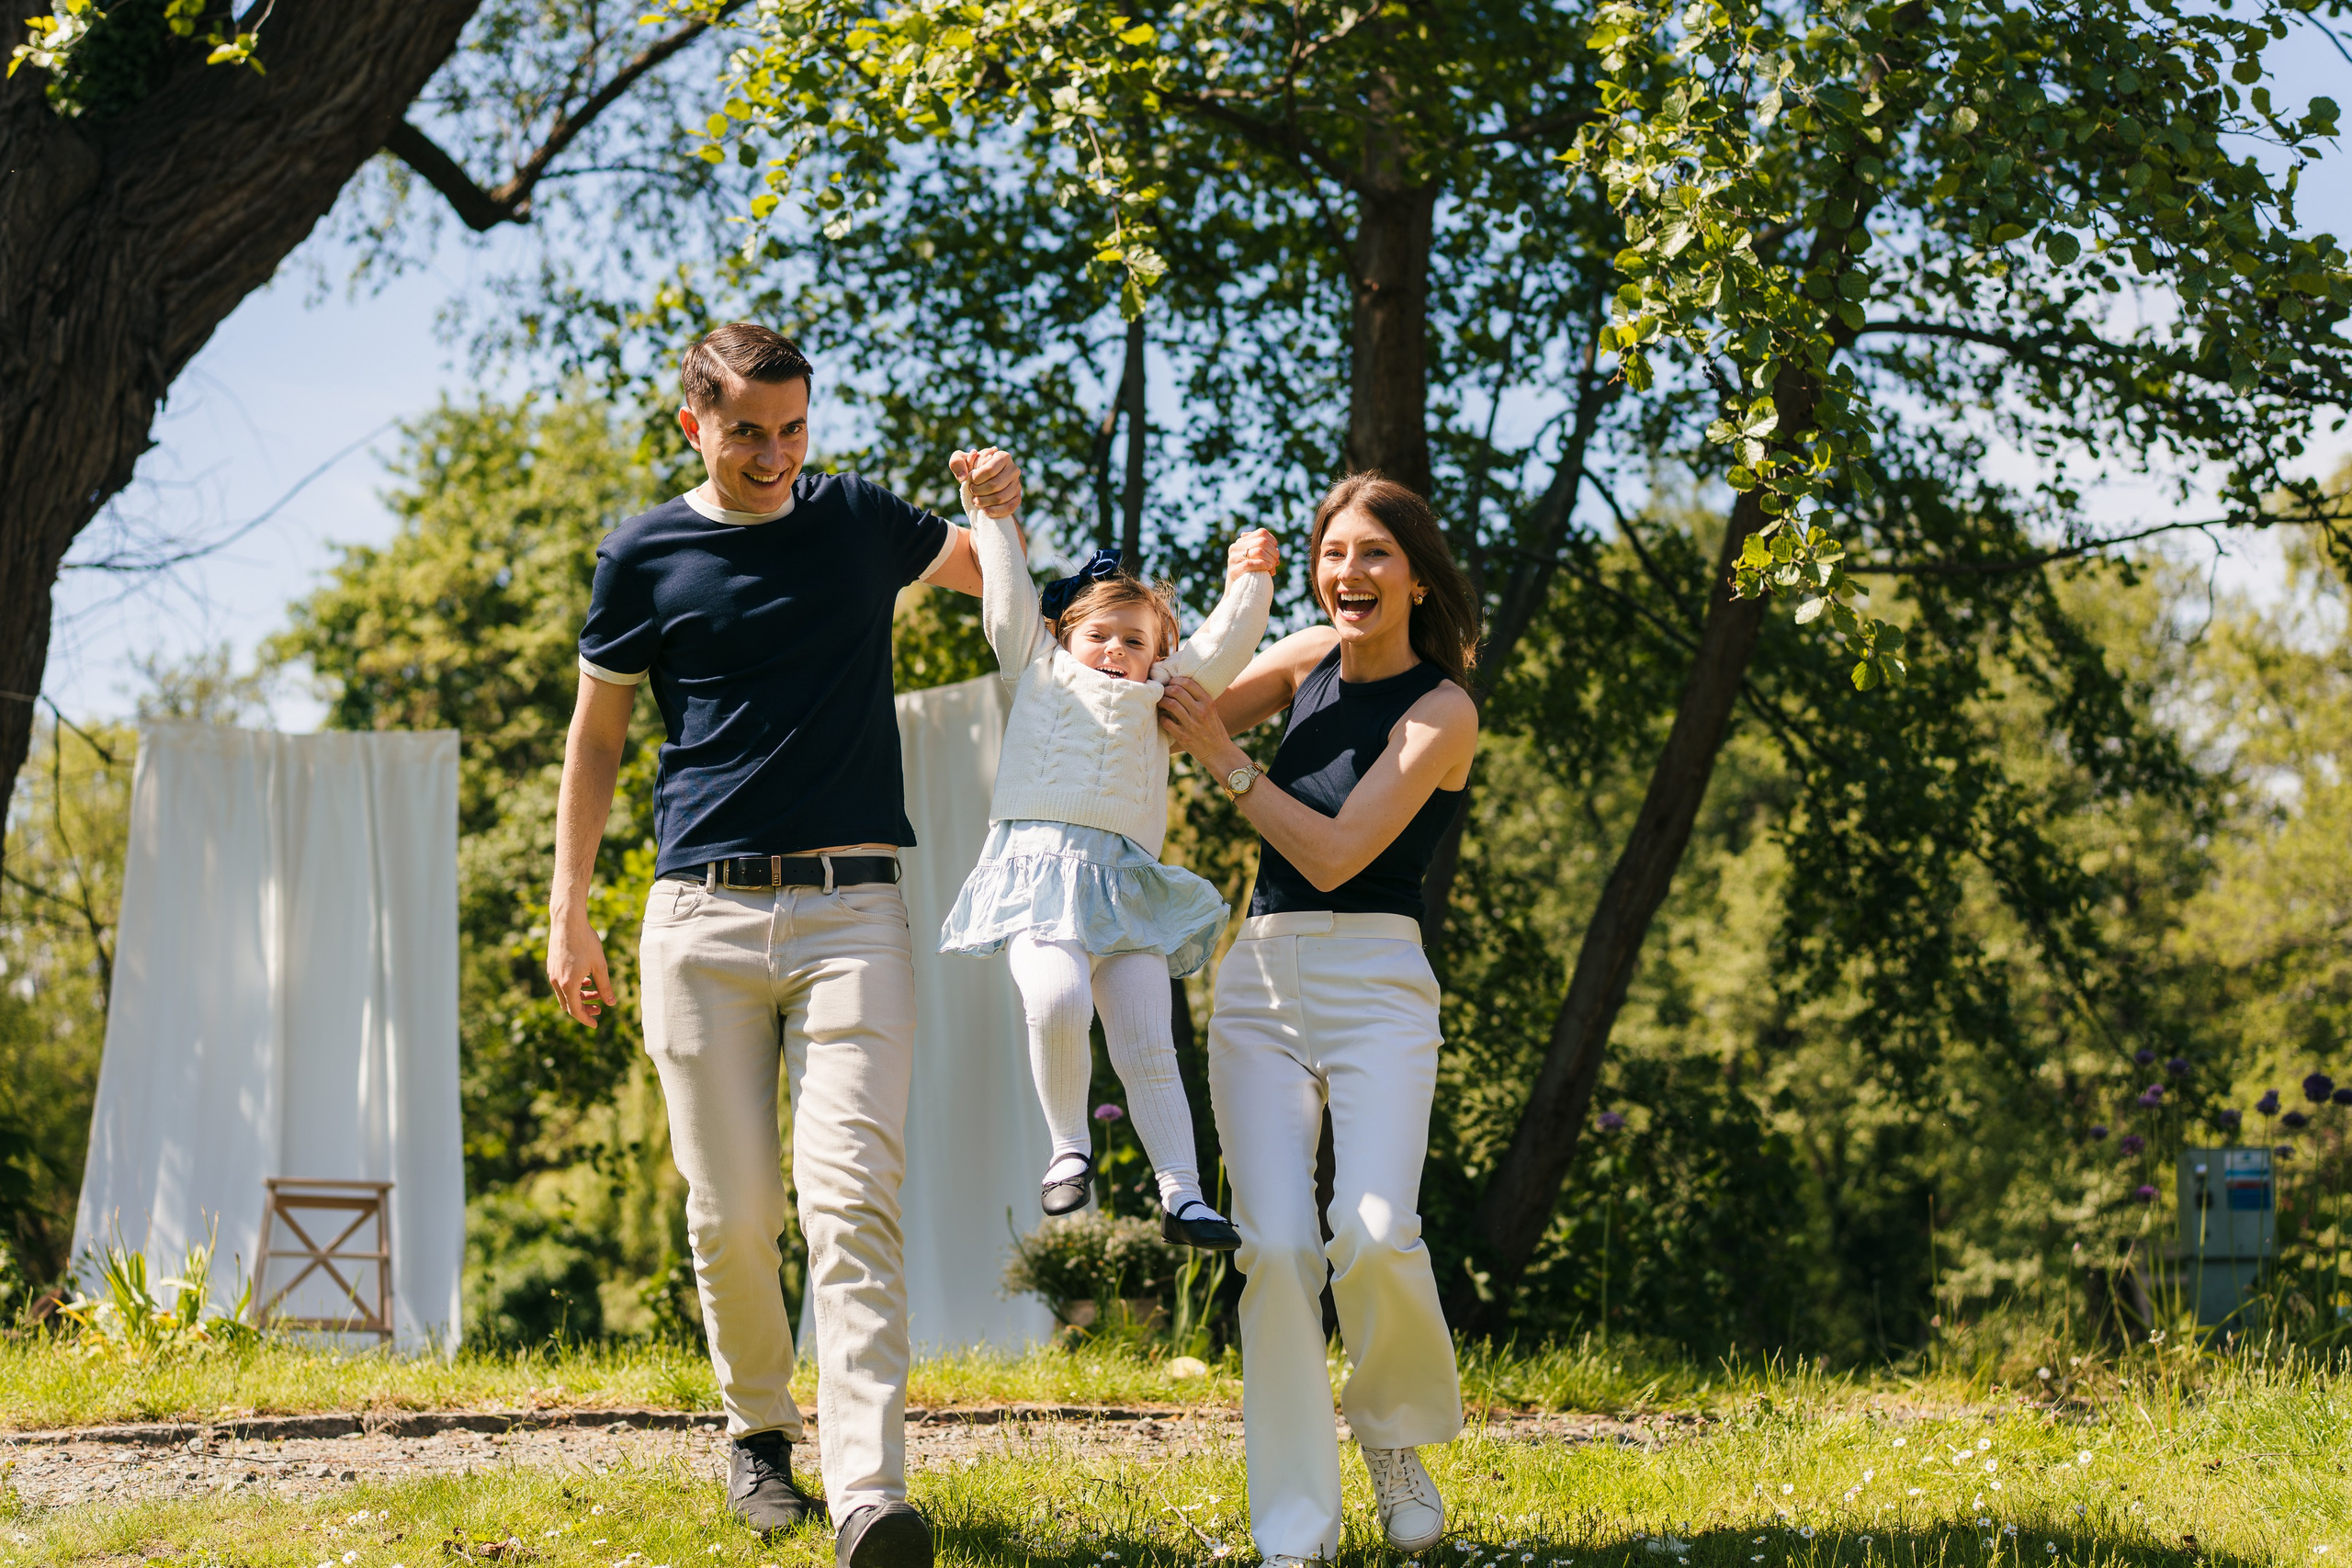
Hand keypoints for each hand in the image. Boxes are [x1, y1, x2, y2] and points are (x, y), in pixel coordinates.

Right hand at [548, 908, 617, 1026]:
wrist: (568, 921)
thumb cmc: (586, 942)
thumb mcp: (600, 965)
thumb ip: (605, 986)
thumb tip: (611, 1003)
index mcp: (568, 984)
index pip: (576, 1011)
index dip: (586, 1019)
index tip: (596, 1024)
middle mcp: (557, 981)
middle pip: (569, 1004)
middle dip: (584, 1008)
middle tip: (600, 1008)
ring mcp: (552, 973)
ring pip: (565, 994)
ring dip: (580, 996)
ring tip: (596, 993)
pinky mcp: (552, 966)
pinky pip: (562, 983)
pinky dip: (574, 986)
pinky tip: (586, 980)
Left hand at [950, 446, 1022, 515]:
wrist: (982, 482)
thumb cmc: (971, 469)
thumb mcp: (960, 461)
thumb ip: (957, 462)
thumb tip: (963, 477)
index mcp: (1003, 456)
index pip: (990, 469)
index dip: (977, 479)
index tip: (971, 482)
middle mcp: (1014, 469)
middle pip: (995, 485)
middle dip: (979, 491)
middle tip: (972, 491)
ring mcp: (1017, 484)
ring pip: (1001, 497)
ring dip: (985, 502)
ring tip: (976, 501)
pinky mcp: (1017, 498)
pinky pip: (1010, 507)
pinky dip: (996, 511)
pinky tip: (985, 511)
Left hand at [1159, 676, 1247, 772]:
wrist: (1218, 752)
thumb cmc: (1213, 728)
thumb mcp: (1211, 710)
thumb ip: (1198, 698)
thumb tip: (1178, 685)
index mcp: (1207, 702)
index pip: (1188, 683)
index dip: (1175, 680)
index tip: (1171, 683)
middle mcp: (1200, 711)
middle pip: (1176, 691)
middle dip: (1166, 689)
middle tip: (1162, 692)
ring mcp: (1191, 724)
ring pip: (1170, 704)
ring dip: (1161, 701)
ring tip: (1160, 702)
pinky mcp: (1183, 737)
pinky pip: (1166, 722)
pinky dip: (1161, 717)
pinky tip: (1162, 717)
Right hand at [1226, 528, 1277, 583]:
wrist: (1237, 593)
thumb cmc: (1251, 575)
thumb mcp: (1257, 559)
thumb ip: (1265, 551)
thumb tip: (1276, 547)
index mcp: (1241, 542)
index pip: (1261, 533)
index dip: (1273, 541)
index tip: (1275, 552)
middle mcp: (1235, 547)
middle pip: (1262, 541)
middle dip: (1273, 552)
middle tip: (1276, 562)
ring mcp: (1232, 559)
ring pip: (1258, 551)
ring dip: (1270, 560)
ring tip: (1273, 569)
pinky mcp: (1233, 571)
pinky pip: (1250, 564)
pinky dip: (1262, 565)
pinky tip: (1269, 569)